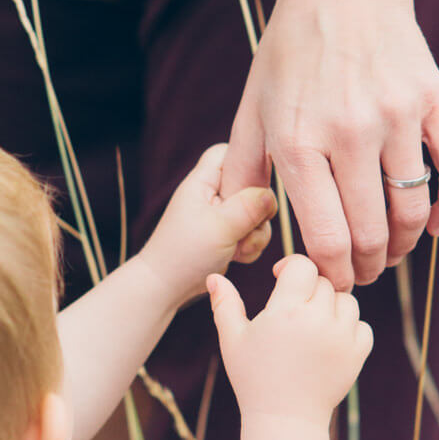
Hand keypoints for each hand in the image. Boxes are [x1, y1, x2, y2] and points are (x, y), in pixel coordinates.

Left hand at [138, 144, 277, 307]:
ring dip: (255, 234)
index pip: (228, 151)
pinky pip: (252, 234)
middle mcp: (211, 195)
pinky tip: (237, 258)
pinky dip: (249, 247)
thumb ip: (249, 207)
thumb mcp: (220, 227)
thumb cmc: (184, 254)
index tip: (260, 181)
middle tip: (247, 228)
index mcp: (202, 182)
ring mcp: (220, 216)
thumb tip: (272, 195)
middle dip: (257, 210)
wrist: (166, 288)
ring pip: (256, 214)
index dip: (248, 160)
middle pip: (251, 185)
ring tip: (238, 249)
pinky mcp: (226, 236)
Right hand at [207, 255, 372, 423]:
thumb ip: (224, 304)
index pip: (303, 266)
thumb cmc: (253, 378)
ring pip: (347, 301)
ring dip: (331, 306)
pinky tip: (328, 339)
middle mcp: (318, 320)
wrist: (285, 419)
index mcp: (287, 311)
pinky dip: (349, 328)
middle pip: (323, 282)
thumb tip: (214, 276)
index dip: (291, 267)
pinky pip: (362, 326)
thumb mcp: (233, 340)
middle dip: (307, 289)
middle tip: (292, 309)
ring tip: (311, 323)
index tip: (280, 278)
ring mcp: (342, 337)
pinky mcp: (357, 354)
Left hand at [220, 0, 438, 290]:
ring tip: (392, 251)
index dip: (333, 274)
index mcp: (299, 144)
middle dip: (367, 269)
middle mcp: (348, 135)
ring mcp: (395, 117)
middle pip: (370, 235)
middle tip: (363, 275)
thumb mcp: (252, 108)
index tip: (334, 282)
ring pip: (412, 211)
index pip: (325, 239)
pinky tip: (436, 225)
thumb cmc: (289, 51)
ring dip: (404, 245)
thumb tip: (239, 221)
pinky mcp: (432, 101)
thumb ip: (244, 169)